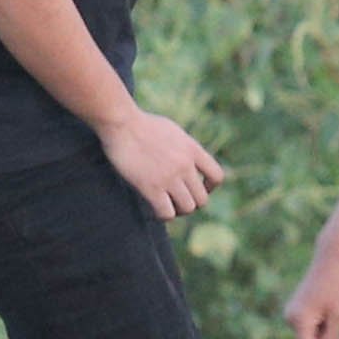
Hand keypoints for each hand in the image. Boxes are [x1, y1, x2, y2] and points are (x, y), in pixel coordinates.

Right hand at [99, 106, 225, 221]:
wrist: (121, 123)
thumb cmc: (141, 124)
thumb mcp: (173, 131)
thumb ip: (184, 148)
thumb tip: (188, 161)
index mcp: (192, 150)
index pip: (217, 176)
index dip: (209, 187)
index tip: (197, 188)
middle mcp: (185, 165)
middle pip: (202, 199)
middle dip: (191, 203)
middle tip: (177, 201)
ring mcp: (169, 177)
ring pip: (187, 208)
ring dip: (178, 211)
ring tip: (167, 206)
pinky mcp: (151, 187)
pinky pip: (166, 213)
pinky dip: (162, 215)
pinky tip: (154, 209)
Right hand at [284, 252, 338, 338]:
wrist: (332, 259)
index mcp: (300, 321)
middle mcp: (291, 318)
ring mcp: (293, 314)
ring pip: (313, 336)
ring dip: (328, 332)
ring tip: (337, 309)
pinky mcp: (298, 310)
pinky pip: (313, 327)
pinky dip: (325, 326)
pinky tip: (333, 310)